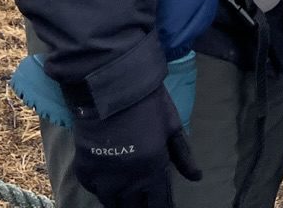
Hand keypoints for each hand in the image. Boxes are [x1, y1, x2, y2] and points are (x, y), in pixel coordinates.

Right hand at [70, 83, 201, 207]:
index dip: (163, 207)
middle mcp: (128, 183)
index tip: (162, 204)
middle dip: (142, 206)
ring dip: (121, 201)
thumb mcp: (171, 125)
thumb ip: (183, 155)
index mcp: (153, 172)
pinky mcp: (85, 171)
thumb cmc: (146, 101)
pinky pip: (95, 190)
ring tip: (126, 195)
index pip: (160, 205)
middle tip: (143, 198)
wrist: (108, 86)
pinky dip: (102, 189)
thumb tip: (197, 177)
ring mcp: (104, 179)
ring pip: (113, 204)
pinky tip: (108, 180)